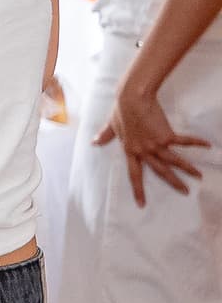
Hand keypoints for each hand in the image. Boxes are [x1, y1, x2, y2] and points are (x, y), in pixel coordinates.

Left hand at [96, 80, 209, 206]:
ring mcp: (156, 145)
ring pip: (174, 161)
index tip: (141, 204)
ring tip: (199, 176)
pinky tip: (208, 146)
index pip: (134, 174)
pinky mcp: (166, 135)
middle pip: (160, 171)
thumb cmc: (121, 109)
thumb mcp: (111, 125)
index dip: (138, 190)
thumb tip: (94, 142)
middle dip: (173, 182)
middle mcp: (144, 151)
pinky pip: (184, 142)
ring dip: (188, 169)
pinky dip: (196, 143)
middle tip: (185, 192)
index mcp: (130, 150)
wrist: (132, 98)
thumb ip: (105, 136)